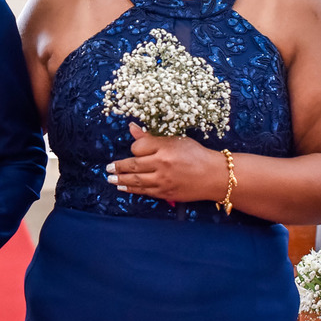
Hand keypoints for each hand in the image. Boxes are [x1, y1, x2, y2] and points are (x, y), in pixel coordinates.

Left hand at [105, 123, 226, 202]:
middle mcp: (162, 165)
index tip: (135, 150)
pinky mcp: (166, 193)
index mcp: (165, 148)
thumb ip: (151, 137)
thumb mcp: (175, 140)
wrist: (213, 176)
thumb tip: (131, 127)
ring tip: (110, 179)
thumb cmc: (195, 154)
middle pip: (133, 166)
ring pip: (136, 181)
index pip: (138, 148)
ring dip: (121, 180)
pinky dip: (132, 189)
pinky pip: (144, 191)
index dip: (134, 149)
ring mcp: (163, 181)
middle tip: (107, 168)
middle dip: (118, 167)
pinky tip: (124, 188)